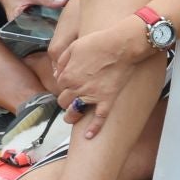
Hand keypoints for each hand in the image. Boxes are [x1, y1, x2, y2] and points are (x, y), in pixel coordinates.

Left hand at [54, 21, 148, 139]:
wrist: (121, 46)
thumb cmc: (98, 43)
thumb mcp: (73, 47)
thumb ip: (62, 61)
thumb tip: (57, 73)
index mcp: (66, 75)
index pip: (59, 86)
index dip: (65, 84)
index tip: (70, 82)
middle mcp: (76, 88)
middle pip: (64, 101)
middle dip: (66, 100)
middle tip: (71, 99)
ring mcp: (92, 96)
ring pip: (75, 112)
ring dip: (71, 116)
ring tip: (71, 118)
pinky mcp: (107, 100)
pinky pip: (99, 118)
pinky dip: (94, 128)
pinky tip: (89, 136)